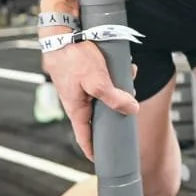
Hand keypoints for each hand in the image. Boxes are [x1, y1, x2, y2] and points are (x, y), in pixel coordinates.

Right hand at [42, 39, 139, 160]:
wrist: (62, 34)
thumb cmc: (74, 58)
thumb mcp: (98, 81)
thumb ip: (114, 97)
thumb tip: (132, 110)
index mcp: (77, 109)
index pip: (84, 137)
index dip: (93, 150)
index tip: (101, 161)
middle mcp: (78, 101)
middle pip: (99, 116)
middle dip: (116, 112)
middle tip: (129, 111)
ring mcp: (80, 88)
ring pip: (104, 95)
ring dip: (119, 89)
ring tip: (129, 75)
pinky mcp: (84, 75)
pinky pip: (104, 80)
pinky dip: (115, 75)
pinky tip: (126, 66)